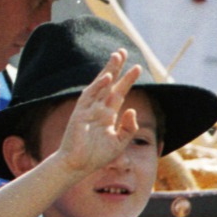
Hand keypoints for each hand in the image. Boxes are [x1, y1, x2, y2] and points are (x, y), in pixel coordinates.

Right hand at [56, 50, 143, 177]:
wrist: (78, 166)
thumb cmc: (97, 156)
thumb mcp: (120, 142)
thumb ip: (129, 127)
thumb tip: (132, 110)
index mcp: (107, 114)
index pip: (119, 92)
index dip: (127, 80)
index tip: (137, 67)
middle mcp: (98, 108)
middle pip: (108, 84)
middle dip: (116, 67)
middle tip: (122, 51)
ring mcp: (88, 110)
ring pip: (99, 86)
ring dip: (108, 71)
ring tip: (116, 56)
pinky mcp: (80, 114)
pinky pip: (89, 97)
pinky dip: (97, 86)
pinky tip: (107, 77)